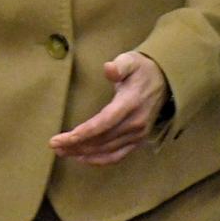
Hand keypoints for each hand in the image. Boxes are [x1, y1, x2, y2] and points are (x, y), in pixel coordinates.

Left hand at [48, 51, 167, 165]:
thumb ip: (119, 65)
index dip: (83, 133)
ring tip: (62, 152)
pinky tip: (83, 158)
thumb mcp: (131, 61)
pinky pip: (118, 156)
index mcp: (130, 104)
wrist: (165, 81)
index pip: (103, 123)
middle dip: (76, 144)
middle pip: (101, 140)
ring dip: (83, 153)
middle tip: (54, 145)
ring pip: (107, 150)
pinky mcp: (138, 140)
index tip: (63, 138)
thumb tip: (108, 68)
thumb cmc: (142, 69)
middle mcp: (135, 123)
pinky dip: (100, 160)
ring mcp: (137, 134)